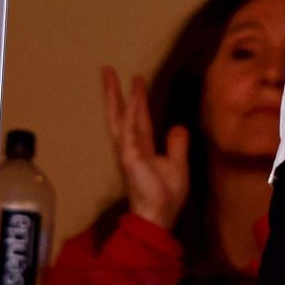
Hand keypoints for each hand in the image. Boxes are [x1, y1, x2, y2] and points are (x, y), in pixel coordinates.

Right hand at [101, 66, 188, 231]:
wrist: (160, 214)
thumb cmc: (166, 193)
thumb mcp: (177, 164)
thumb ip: (176, 145)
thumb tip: (177, 127)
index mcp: (142, 147)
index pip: (138, 117)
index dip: (137, 98)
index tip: (136, 78)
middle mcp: (131, 146)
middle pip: (121, 113)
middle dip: (114, 92)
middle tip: (107, 70)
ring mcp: (128, 151)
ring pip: (122, 118)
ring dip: (118, 96)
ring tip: (112, 76)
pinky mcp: (130, 158)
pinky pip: (130, 131)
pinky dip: (132, 115)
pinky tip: (132, 99)